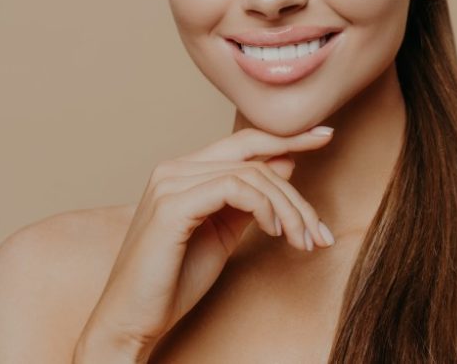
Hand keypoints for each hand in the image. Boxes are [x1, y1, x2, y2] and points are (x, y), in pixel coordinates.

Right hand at [73, 125, 335, 361]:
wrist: (131, 321)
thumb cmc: (173, 281)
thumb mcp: (224, 232)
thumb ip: (252, 198)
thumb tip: (287, 163)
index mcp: (183, 171)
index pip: (244, 141)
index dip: (287, 136)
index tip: (325, 136)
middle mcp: (174, 168)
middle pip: (255, 156)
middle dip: (297, 191)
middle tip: (321, 232)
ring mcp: (170, 183)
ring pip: (253, 175)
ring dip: (290, 210)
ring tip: (304, 243)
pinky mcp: (172, 206)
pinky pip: (236, 189)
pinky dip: (266, 209)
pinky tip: (277, 233)